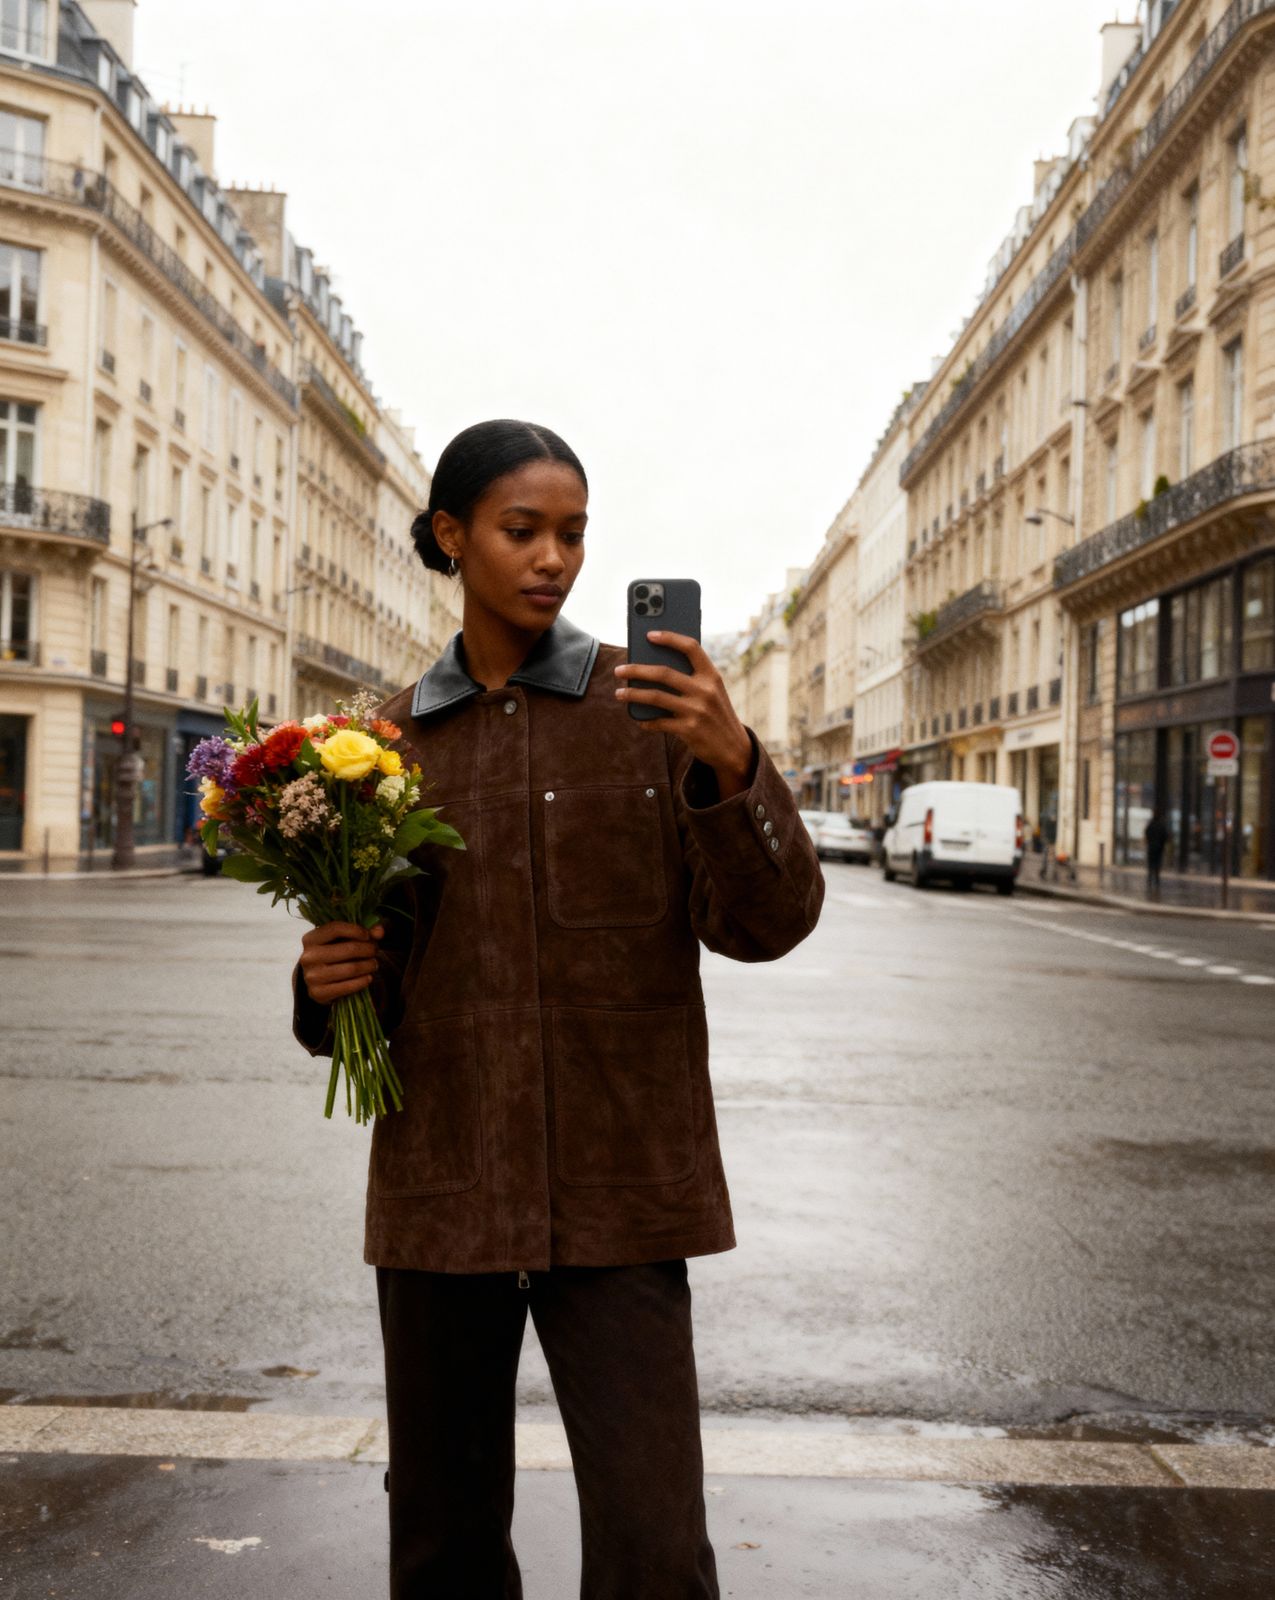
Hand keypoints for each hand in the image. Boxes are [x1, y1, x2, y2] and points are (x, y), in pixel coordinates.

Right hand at [299, 921, 383, 1005]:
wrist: (318, 980)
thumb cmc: (333, 954)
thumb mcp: (343, 940)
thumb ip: (364, 932)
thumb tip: (380, 931)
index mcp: (310, 939)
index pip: (335, 928)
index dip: (356, 930)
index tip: (368, 936)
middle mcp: (308, 957)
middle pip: (348, 949)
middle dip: (368, 949)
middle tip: (375, 951)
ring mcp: (311, 976)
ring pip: (351, 968)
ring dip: (368, 966)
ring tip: (374, 964)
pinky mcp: (318, 993)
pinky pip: (347, 987)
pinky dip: (362, 981)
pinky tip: (368, 978)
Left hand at [614, 631, 752, 797]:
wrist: (733, 748)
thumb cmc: (716, 714)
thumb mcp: (712, 692)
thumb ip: (692, 679)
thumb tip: (652, 669)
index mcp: (712, 676)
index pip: (691, 648)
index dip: (670, 638)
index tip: (649, 635)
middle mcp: (705, 690)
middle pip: (664, 673)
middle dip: (637, 670)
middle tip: (619, 670)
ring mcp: (697, 710)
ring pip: (655, 697)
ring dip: (633, 694)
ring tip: (619, 693)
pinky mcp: (689, 729)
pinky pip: (659, 722)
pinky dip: (646, 720)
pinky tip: (638, 719)